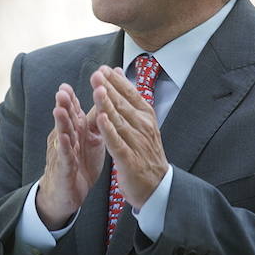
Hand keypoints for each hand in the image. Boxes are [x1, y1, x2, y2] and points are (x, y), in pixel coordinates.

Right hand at [36, 83, 103, 228]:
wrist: (66, 195)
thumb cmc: (79, 164)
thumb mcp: (89, 140)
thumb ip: (93, 121)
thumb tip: (103, 99)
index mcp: (75, 131)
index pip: (74, 111)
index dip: (74, 97)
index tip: (73, 82)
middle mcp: (66, 139)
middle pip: (65, 119)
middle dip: (65, 105)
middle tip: (63, 90)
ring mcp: (63, 154)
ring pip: (62, 135)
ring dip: (61, 122)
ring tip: (59, 109)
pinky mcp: (64, 170)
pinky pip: (65, 158)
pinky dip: (65, 148)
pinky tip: (65, 139)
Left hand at [91, 65, 167, 208]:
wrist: (157, 186)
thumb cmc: (145, 152)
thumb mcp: (141, 122)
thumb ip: (128, 98)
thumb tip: (118, 73)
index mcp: (145, 116)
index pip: (130, 94)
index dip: (116, 82)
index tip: (103, 69)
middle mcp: (143, 127)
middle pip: (123, 104)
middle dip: (109, 88)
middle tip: (97, 74)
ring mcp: (136, 142)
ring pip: (119, 120)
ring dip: (107, 104)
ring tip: (97, 89)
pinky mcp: (129, 159)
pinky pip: (117, 142)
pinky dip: (109, 130)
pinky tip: (100, 119)